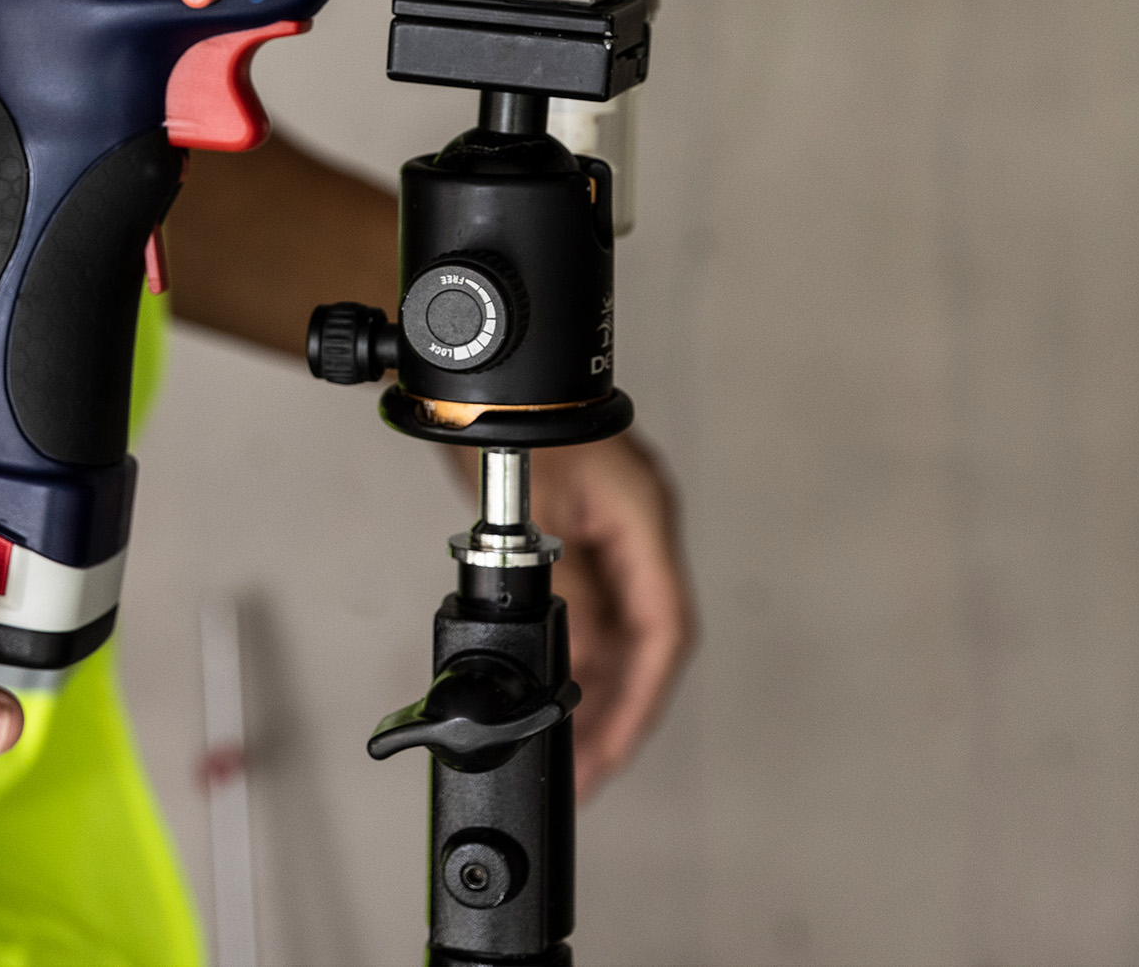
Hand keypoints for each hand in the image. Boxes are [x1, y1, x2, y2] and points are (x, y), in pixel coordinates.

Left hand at [525, 434, 694, 796]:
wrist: (473, 372)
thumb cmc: (504, 417)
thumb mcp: (531, 512)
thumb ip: (562, 586)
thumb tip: (573, 658)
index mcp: (644, 519)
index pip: (664, 631)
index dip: (643, 699)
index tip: (614, 749)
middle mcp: (640, 526)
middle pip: (644, 639)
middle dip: (618, 707)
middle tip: (586, 767)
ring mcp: (615, 526)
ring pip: (619, 625)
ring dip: (596, 683)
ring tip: (569, 744)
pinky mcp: (585, 524)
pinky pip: (595, 601)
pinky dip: (580, 645)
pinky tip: (557, 682)